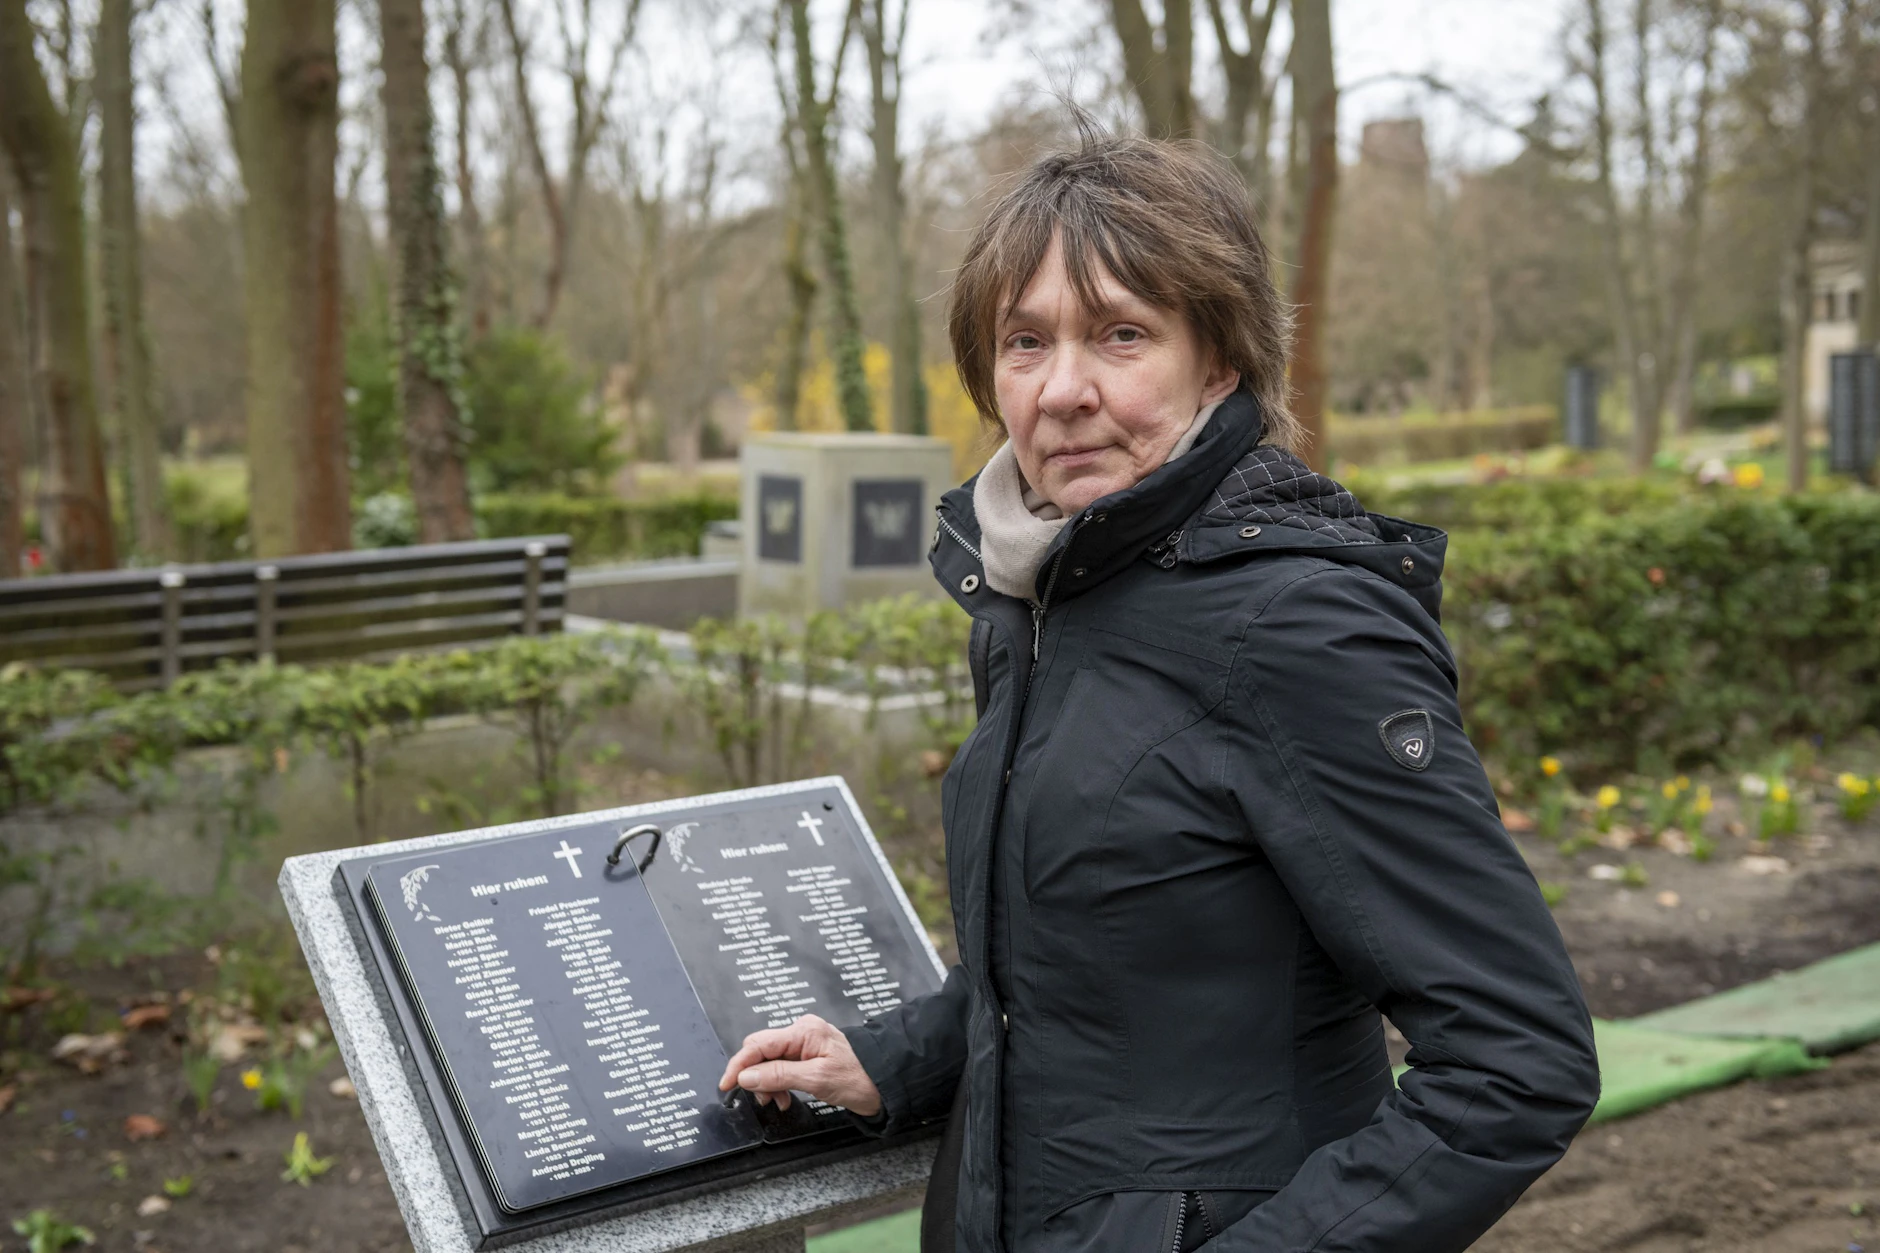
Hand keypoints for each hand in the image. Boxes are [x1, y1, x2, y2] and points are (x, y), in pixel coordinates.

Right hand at [717, 1014, 882, 1116]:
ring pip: (770, 1062)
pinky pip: (782, 1067)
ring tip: (777, 1101)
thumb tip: (747, 1075)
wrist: (885, 1082)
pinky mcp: (808, 1055)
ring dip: (767, 1083)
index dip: (739, 1064)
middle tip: (759, 1098)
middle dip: (754, 1075)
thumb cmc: (859, 1077)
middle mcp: (802, 1032)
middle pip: (761, 1051)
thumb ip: (779, 1076)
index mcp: (803, 1031)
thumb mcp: (816, 1079)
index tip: (727, 1083)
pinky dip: (778, 1083)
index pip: (758, 1044)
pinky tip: (784, 1096)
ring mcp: (805, 1043)